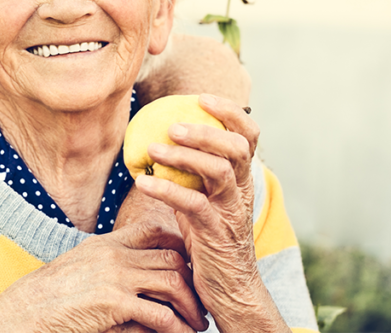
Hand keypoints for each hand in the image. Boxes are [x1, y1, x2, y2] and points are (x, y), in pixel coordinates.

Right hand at [0, 221, 207, 332]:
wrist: (26, 310)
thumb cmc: (51, 295)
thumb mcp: (83, 267)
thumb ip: (113, 267)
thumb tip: (142, 283)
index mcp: (107, 242)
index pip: (154, 230)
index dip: (180, 244)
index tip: (191, 266)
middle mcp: (115, 254)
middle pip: (172, 257)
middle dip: (194, 280)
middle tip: (202, 301)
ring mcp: (116, 277)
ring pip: (173, 282)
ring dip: (192, 306)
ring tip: (198, 323)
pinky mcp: (115, 303)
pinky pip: (160, 314)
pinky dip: (177, 328)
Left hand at [135, 94, 287, 332]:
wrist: (229, 292)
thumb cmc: (209, 243)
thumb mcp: (204, 202)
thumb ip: (193, 175)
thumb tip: (160, 142)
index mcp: (241, 181)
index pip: (248, 136)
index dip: (230, 112)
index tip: (201, 97)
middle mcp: (241, 192)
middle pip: (237, 148)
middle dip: (207, 130)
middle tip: (173, 124)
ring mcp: (230, 213)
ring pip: (219, 171)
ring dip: (185, 154)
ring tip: (153, 147)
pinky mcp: (214, 234)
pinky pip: (193, 204)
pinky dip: (166, 188)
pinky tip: (142, 181)